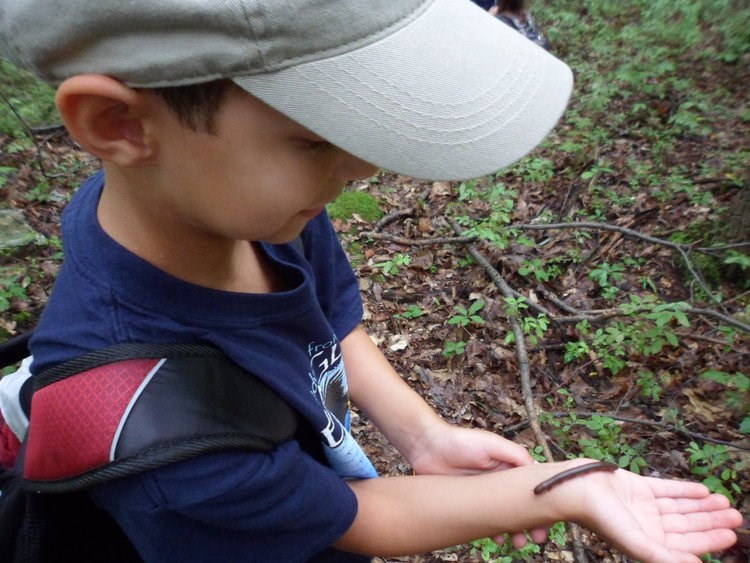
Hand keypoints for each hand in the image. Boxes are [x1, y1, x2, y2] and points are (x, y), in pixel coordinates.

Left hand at [407, 422, 546, 545]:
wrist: (428, 448)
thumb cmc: (461, 442)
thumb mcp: (492, 444)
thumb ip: (514, 454)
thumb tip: (536, 470)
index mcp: (508, 468)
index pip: (531, 487)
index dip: (542, 502)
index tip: (549, 518)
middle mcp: (499, 482)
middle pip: (521, 506)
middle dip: (531, 522)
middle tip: (537, 537)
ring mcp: (484, 494)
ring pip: (505, 516)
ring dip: (514, 530)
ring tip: (518, 542)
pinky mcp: (468, 503)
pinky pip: (485, 520)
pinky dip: (493, 531)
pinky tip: (496, 538)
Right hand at [561, 463, 741, 562]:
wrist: (578, 489)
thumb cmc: (603, 519)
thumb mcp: (636, 544)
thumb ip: (664, 557)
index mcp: (648, 543)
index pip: (685, 544)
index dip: (708, 540)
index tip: (731, 535)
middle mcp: (648, 526)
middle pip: (687, 525)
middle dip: (711, 521)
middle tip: (736, 515)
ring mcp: (643, 505)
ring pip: (680, 506)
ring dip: (702, 505)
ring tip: (725, 502)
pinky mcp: (638, 486)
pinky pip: (666, 489)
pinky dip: (684, 490)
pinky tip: (702, 491)